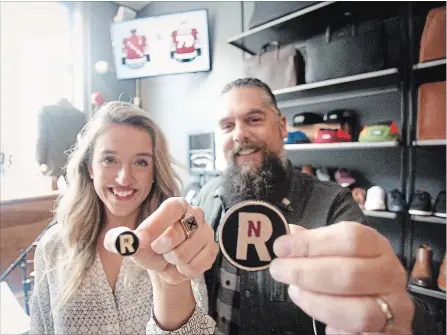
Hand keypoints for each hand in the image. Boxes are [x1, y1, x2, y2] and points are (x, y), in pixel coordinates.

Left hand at [131, 197, 217, 285]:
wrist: (168, 266)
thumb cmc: (151, 249)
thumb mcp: (135, 243)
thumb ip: (125, 239)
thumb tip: (126, 240)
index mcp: (177, 205)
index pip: (171, 209)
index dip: (155, 224)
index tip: (140, 240)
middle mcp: (196, 214)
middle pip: (177, 233)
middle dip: (161, 248)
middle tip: (158, 250)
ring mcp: (207, 231)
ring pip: (184, 254)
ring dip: (172, 261)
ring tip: (171, 257)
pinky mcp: (212, 249)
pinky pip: (194, 266)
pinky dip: (183, 271)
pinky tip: (182, 265)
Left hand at [269, 222, 414, 333]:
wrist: (378, 306)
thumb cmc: (351, 274)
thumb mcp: (335, 252)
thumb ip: (313, 244)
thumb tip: (288, 234)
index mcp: (377, 246)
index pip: (350, 238)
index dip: (311, 242)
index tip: (281, 247)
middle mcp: (391, 274)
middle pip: (350, 273)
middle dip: (305, 272)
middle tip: (279, 270)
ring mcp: (396, 308)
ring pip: (358, 311)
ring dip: (317, 302)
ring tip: (295, 293)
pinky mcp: (392, 334)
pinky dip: (335, 328)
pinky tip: (320, 319)